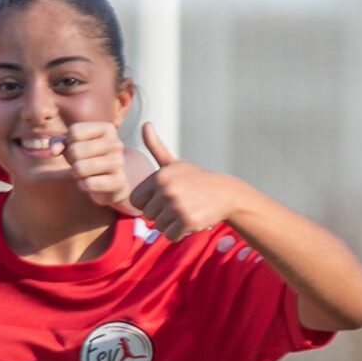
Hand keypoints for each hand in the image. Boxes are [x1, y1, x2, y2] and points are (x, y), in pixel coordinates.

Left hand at [61, 121, 127, 205]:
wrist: (112, 181)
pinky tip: (92, 182)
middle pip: (75, 150)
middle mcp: (116, 144)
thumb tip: (53, 150)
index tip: (77, 147)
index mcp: (107, 129)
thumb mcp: (72, 144)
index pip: (74, 131)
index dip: (68, 142)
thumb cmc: (88, 157)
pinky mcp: (118, 182)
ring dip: (77, 172)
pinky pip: (87, 183)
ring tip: (85, 172)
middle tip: (80, 162)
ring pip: (80, 168)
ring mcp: (119, 163)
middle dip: (71, 159)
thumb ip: (58, 141)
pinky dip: (83, 184)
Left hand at [128, 122, 244, 240]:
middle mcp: (166, 189)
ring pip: (158, 227)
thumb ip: (155, 146)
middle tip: (180, 203)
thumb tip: (145, 124)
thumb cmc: (195, 179)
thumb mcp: (174, 163)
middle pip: (147, 215)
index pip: (136, 201)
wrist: (225, 194)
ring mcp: (177, 205)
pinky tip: (191, 220)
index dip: (149, 202)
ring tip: (186, 210)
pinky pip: (170, 236)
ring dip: (171, 224)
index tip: (165, 196)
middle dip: (161, 214)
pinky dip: (179, 233)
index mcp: (159, 176)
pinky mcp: (187, 221)